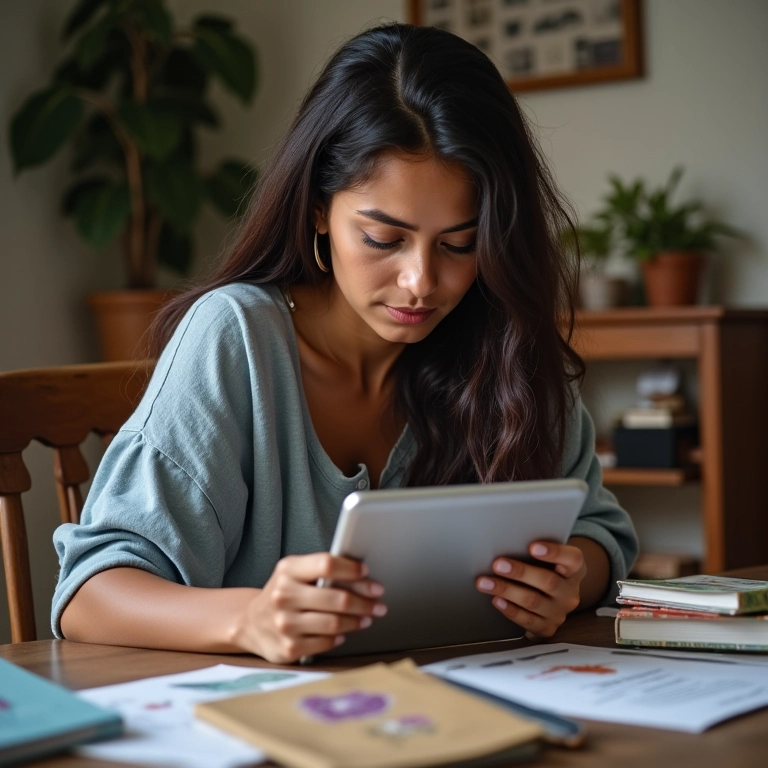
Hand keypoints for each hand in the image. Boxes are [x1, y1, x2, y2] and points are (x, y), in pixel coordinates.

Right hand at [234, 553, 386, 662]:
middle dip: (365, 601)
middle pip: (337, 598)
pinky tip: (344, 633)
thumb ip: (320, 569)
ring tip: (368, 617)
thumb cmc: (283, 592)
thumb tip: (362, 575)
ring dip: (357, 620)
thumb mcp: (294, 572)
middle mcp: (284, 595)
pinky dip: (339, 637)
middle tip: (379, 602)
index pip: (326, 564)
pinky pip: (325, 643)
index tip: (367, 574)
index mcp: (288, 570)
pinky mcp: (288, 648)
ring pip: (335, 623)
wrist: (250, 622)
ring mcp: (284, 624)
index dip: (351, 569)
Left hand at [475, 542, 585, 638]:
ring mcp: (560, 612)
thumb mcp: (546, 559)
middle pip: (548, 582)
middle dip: (520, 572)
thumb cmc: (544, 569)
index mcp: (574, 569)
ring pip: (533, 601)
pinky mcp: (548, 627)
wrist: (551, 598)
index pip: (572, 559)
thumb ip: (534, 552)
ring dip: (507, 590)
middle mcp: (570, 592)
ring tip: (485, 582)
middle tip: (497, 564)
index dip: (554, 552)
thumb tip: (505, 543)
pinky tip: (497, 600)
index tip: (532, 546)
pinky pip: (528, 621)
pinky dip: (510, 610)